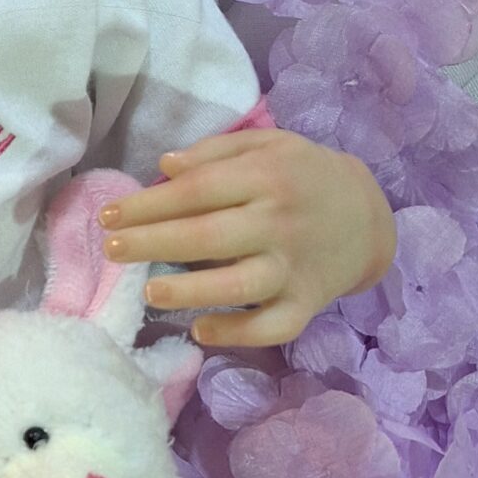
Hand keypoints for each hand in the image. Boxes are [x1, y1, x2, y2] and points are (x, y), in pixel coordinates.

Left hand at [98, 126, 395, 349]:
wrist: (369, 216)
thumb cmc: (304, 176)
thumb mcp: (269, 145)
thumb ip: (217, 151)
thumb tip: (164, 166)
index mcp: (267, 177)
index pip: (197, 191)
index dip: (148, 204)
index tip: (109, 215)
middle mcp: (279, 222)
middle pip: (208, 236)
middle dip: (152, 243)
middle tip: (110, 250)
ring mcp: (293, 267)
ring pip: (239, 285)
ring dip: (190, 291)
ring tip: (149, 290)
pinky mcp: (306, 303)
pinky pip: (271, 326)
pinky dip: (237, 332)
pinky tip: (200, 330)